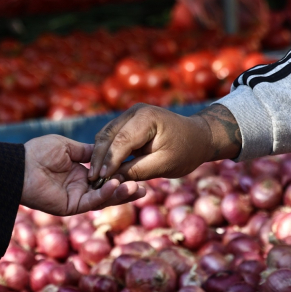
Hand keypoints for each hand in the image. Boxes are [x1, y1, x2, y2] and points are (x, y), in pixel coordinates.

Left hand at [21, 135, 145, 215]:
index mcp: (81, 173)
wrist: (20, 165)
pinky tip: (116, 185)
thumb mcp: (68, 146)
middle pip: (109, 191)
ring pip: (104, 199)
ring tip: (137, 188)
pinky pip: (92, 202)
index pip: (106, 176)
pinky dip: (105, 195)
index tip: (138, 169)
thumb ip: (88, 152)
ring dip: (121, 194)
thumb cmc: (38, 152)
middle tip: (145, 187)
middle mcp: (81, 187)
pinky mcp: (71, 207)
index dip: (121, 174)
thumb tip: (105, 151)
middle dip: (127, 190)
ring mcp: (77, 198)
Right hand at [89, 103, 242, 182]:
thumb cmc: (186, 152)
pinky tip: (102, 169)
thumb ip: (138, 170)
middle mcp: (135, 111)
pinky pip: (111, 137)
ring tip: (94, 177)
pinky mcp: (127, 122)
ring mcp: (129, 114)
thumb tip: (112, 179)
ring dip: (98, 155)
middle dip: (98, 158)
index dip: (109, 160)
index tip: (100, 179)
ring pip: (105, 135)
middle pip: (108, 135)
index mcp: (147, 118)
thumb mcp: (164, 164)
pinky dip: (105, 152)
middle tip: (92, 180)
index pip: (121, 140)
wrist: (198, 137)